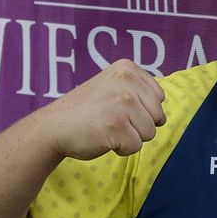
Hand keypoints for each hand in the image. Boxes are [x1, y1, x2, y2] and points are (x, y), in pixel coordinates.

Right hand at [30, 59, 166, 159]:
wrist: (54, 127)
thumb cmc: (87, 111)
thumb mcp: (113, 86)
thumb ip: (139, 91)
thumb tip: (163, 115)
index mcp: (128, 68)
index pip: (159, 97)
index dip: (142, 110)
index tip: (117, 108)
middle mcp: (127, 81)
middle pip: (158, 116)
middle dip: (138, 125)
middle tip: (111, 120)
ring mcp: (123, 102)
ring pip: (150, 132)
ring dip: (130, 137)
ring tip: (107, 129)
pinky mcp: (117, 125)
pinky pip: (135, 146)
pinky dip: (121, 149)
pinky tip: (103, 138)